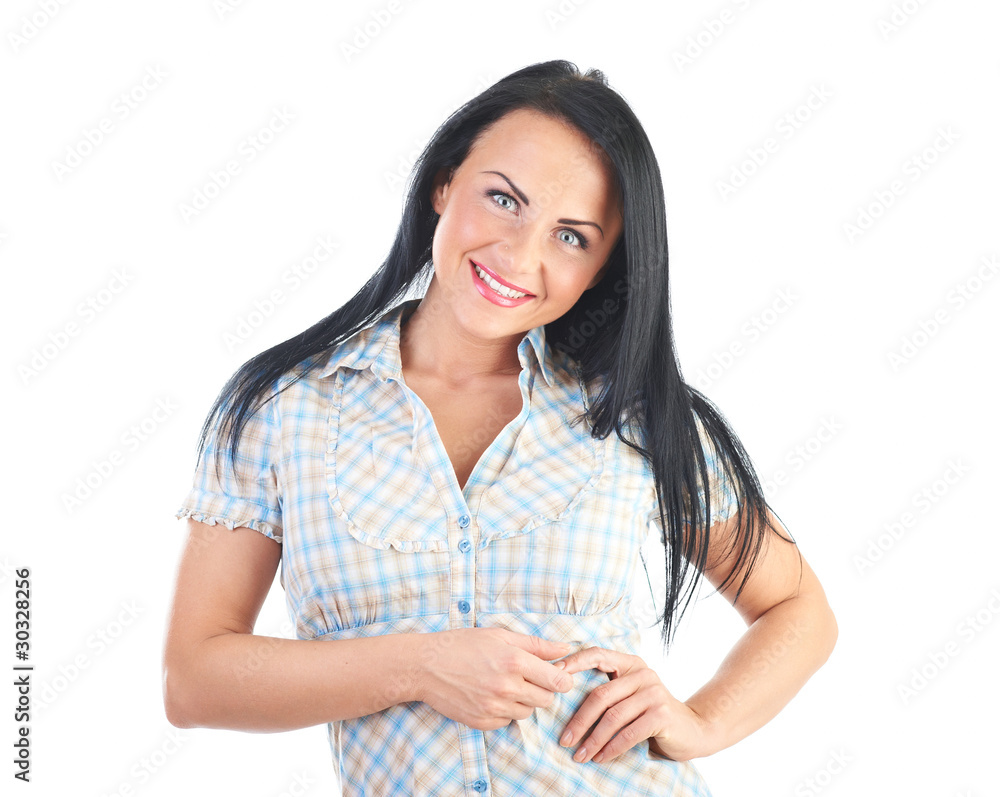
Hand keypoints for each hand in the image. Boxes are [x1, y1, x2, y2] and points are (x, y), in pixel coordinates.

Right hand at [413, 628, 575, 730]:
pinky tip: (490, 695)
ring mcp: (494, 707)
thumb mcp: (500, 635)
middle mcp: (507, 687)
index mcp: (514, 661)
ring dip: (523, 701)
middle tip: (526, 677)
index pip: (558, 681)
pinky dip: (505, 711)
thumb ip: (536, 644)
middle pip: (546, 700)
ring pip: (528, 712)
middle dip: (543, 690)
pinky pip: (507, 721)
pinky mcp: (483, 722)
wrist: (425, 666)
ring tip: (505, 684)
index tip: (557, 676)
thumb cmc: (462, 644)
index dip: (562, 679)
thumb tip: (565, 649)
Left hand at [555, 646, 714, 763]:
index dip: (574, 663)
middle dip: (579, 721)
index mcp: (630, 663)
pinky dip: (612, 748)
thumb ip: (609, 691)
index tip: (554, 678)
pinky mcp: (661, 714)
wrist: (693, 730)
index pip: (597, 654)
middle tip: (564, 740)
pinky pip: (629, 733)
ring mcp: (653, 693)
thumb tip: (564, 700)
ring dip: (593, 740)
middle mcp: (642, 673)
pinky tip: (601, 758)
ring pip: (612, 717)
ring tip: (580, 755)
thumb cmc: (652, 714)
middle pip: (600, 695)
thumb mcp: (630, 696)